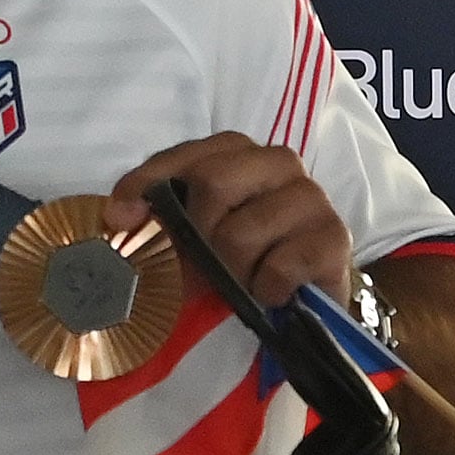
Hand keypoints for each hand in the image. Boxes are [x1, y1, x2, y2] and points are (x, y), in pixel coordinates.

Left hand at [104, 132, 350, 309]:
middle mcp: (278, 162)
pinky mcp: (334, 237)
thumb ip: (154, 215)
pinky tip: (271, 293)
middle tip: (203, 263)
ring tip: (242, 281)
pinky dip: (266, 288)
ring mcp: (312, 197)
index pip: (184, 156)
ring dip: (231, 271)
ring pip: (242, 232)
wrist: (294, 303)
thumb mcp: (188, 234)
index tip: (121, 219)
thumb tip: (119, 218)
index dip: (146, 184)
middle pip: (213, 182)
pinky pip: (281, 266)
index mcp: (237, 151)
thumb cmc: (234, 259)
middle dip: (197, 234)